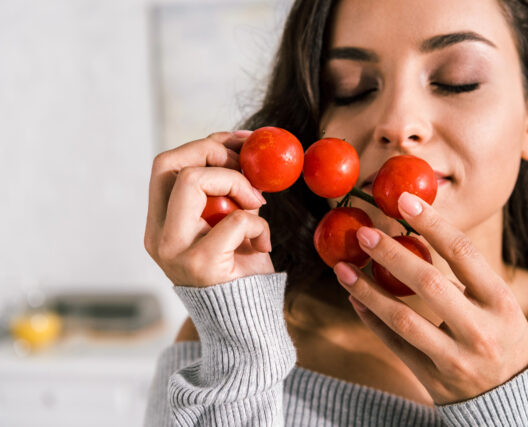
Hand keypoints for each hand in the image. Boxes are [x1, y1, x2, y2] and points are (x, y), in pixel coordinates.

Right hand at [144, 131, 273, 286]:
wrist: (246, 325)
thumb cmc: (240, 272)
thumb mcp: (229, 224)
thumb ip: (226, 193)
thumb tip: (243, 147)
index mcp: (161, 225)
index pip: (165, 166)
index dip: (204, 145)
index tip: (241, 143)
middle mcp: (159, 236)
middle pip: (170, 164)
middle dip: (214, 153)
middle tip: (248, 168)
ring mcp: (174, 251)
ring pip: (192, 181)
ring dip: (236, 184)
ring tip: (257, 206)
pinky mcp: (201, 265)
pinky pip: (234, 219)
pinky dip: (258, 223)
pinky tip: (263, 243)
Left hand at [333, 192, 527, 404]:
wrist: (511, 398)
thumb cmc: (501, 336)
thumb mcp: (499, 304)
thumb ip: (466, 275)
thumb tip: (416, 235)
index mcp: (500, 302)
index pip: (463, 252)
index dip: (431, 223)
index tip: (404, 201)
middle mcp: (479, 330)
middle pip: (428, 282)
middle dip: (391, 254)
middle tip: (363, 234)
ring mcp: (455, 357)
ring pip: (402, 318)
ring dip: (368, 290)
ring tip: (343, 269)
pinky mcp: (432, 378)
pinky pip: (394, 343)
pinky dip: (371, 318)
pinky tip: (354, 298)